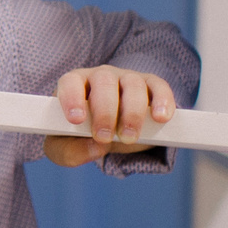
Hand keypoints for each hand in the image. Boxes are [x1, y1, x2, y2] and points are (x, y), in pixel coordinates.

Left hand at [44, 65, 176, 166]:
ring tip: (129, 137)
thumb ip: (70, 151)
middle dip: (105, 112)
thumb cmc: (81, 136)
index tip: (76, 119)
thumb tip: (94, 148)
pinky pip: (159, 87)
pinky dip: (162, 101)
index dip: (72, 98)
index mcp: (74, 85)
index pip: (70, 82)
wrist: (109, 133)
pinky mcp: (152, 86)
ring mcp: (127, 78)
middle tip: (103, 137)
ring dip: (132, 112)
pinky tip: (160, 118)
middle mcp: (101, 76)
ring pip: (132, 84)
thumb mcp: (65, 149)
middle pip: (104, 82)